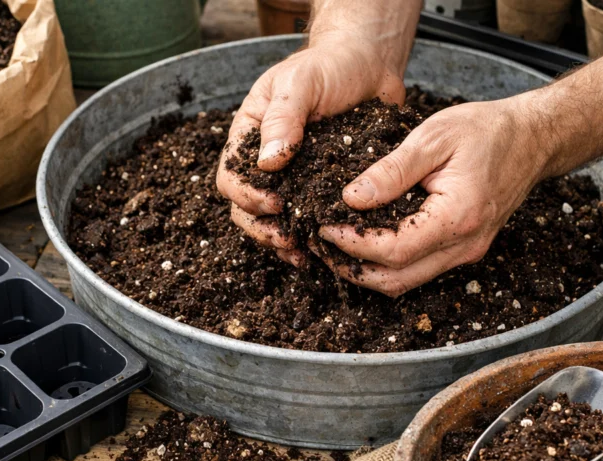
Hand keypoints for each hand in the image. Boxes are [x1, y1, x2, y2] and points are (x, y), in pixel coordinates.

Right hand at [216, 34, 406, 266]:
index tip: (275, 203)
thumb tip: (268, 164)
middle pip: (245, 207)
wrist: (370, 64)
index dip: (247, 196)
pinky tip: (323, 250)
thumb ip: (283, 118)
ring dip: (283, 241)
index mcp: (249, 135)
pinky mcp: (321, 188)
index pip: (231, 176)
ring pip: (274, 220)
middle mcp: (266, 161)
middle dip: (262, 228)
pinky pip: (309, 218)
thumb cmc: (331, 65)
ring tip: (303, 254)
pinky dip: (311, 236)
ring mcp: (293, 177)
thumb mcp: (301, 82)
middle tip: (288, 239)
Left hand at [315, 98, 550, 296]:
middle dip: (352, 268)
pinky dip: (387, 262)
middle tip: (319, 244)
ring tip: (334, 244)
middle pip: (396, 280)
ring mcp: (466, 252)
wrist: (534, 137)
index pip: (394, 251)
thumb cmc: (487, 130)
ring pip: (406, 281)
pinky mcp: (463, 248)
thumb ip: (391, 171)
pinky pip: (418, 268)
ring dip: (366, 270)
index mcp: (458, 217)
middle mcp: (464, 245)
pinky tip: (364, 240)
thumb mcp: (433, 137)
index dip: (352, 245)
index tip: (324, 227)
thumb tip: (351, 199)